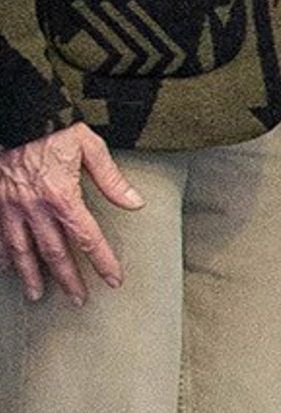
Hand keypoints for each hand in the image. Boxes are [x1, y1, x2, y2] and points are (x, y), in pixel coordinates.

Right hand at [0, 122, 141, 301]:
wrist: (17, 112)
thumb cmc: (54, 127)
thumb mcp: (89, 146)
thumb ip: (112, 179)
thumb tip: (136, 203)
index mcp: (62, 196)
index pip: (87, 238)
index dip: (102, 261)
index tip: (114, 279)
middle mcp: (35, 207)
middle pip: (54, 252)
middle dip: (68, 279)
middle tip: (78, 300)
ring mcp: (10, 206)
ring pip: (21, 249)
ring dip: (31, 275)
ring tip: (37, 295)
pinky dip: (3, 254)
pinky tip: (7, 269)